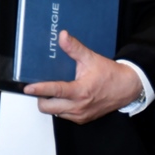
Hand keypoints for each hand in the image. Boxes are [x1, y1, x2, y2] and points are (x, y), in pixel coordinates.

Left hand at [23, 30, 141, 123]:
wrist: (127, 88)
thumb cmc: (110, 74)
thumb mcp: (91, 58)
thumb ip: (74, 48)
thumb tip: (62, 36)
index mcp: (80, 91)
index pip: (55, 91)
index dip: (39, 89)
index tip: (27, 87)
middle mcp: (79, 106)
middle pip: (48, 107)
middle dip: (40, 97)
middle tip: (39, 85)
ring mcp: (81, 115)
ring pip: (55, 112)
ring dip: (50, 103)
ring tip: (51, 90)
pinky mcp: (83, 119)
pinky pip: (64, 115)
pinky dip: (59, 107)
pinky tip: (62, 96)